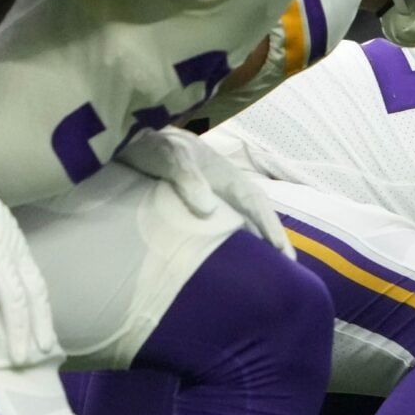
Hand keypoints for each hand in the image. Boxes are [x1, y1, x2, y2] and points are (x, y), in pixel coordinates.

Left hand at [116, 126, 292, 256]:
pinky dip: (227, 246)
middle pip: (254, 218)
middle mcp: (223, 190)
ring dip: (252, 247)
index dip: (271, 228)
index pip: (257, 204)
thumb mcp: (171, 157)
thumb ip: (188, 179)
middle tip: (285, 272)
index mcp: (227, 176)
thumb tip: (209, 211)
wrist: (129, 139)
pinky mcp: (192, 210)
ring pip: (238, 225)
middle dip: (270, 242)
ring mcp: (209, 200)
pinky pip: (216, 231)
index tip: (282, 253)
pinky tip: (226, 265)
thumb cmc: (154, 145)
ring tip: (262, 274)